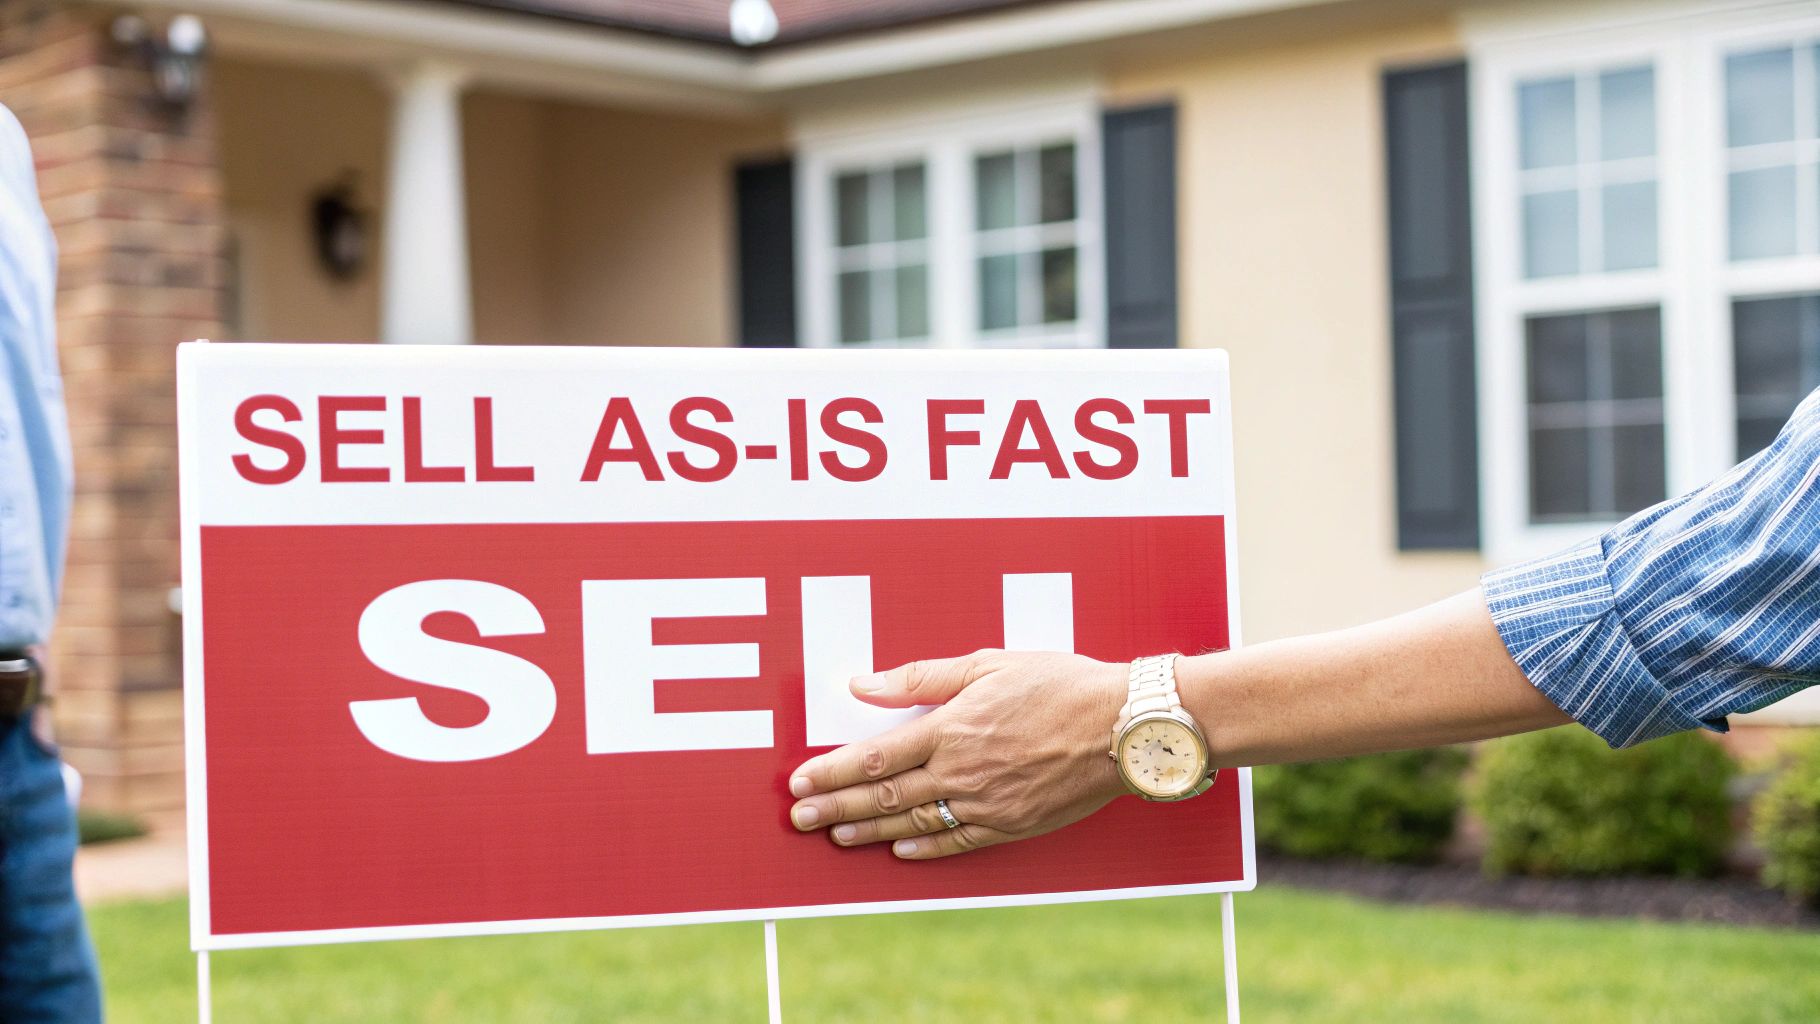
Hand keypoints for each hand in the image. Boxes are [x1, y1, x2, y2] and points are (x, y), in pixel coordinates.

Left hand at [787, 650, 1129, 859]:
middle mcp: (963, 771)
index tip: (800, 780)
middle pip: (884, 795)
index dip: (833, 770)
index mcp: (952, 728)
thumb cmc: (1060, 684)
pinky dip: (924, 849)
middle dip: (836, 807)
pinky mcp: (1013, 825)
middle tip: (799, 819)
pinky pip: (958, 842)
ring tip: (835, 836)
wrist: (1123, 726)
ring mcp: (987, 803)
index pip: (876, 755)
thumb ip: (921, 678)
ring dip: (869, 832)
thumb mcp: (987, 664)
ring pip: (914, 822)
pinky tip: (899, 852)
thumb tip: (864, 683)